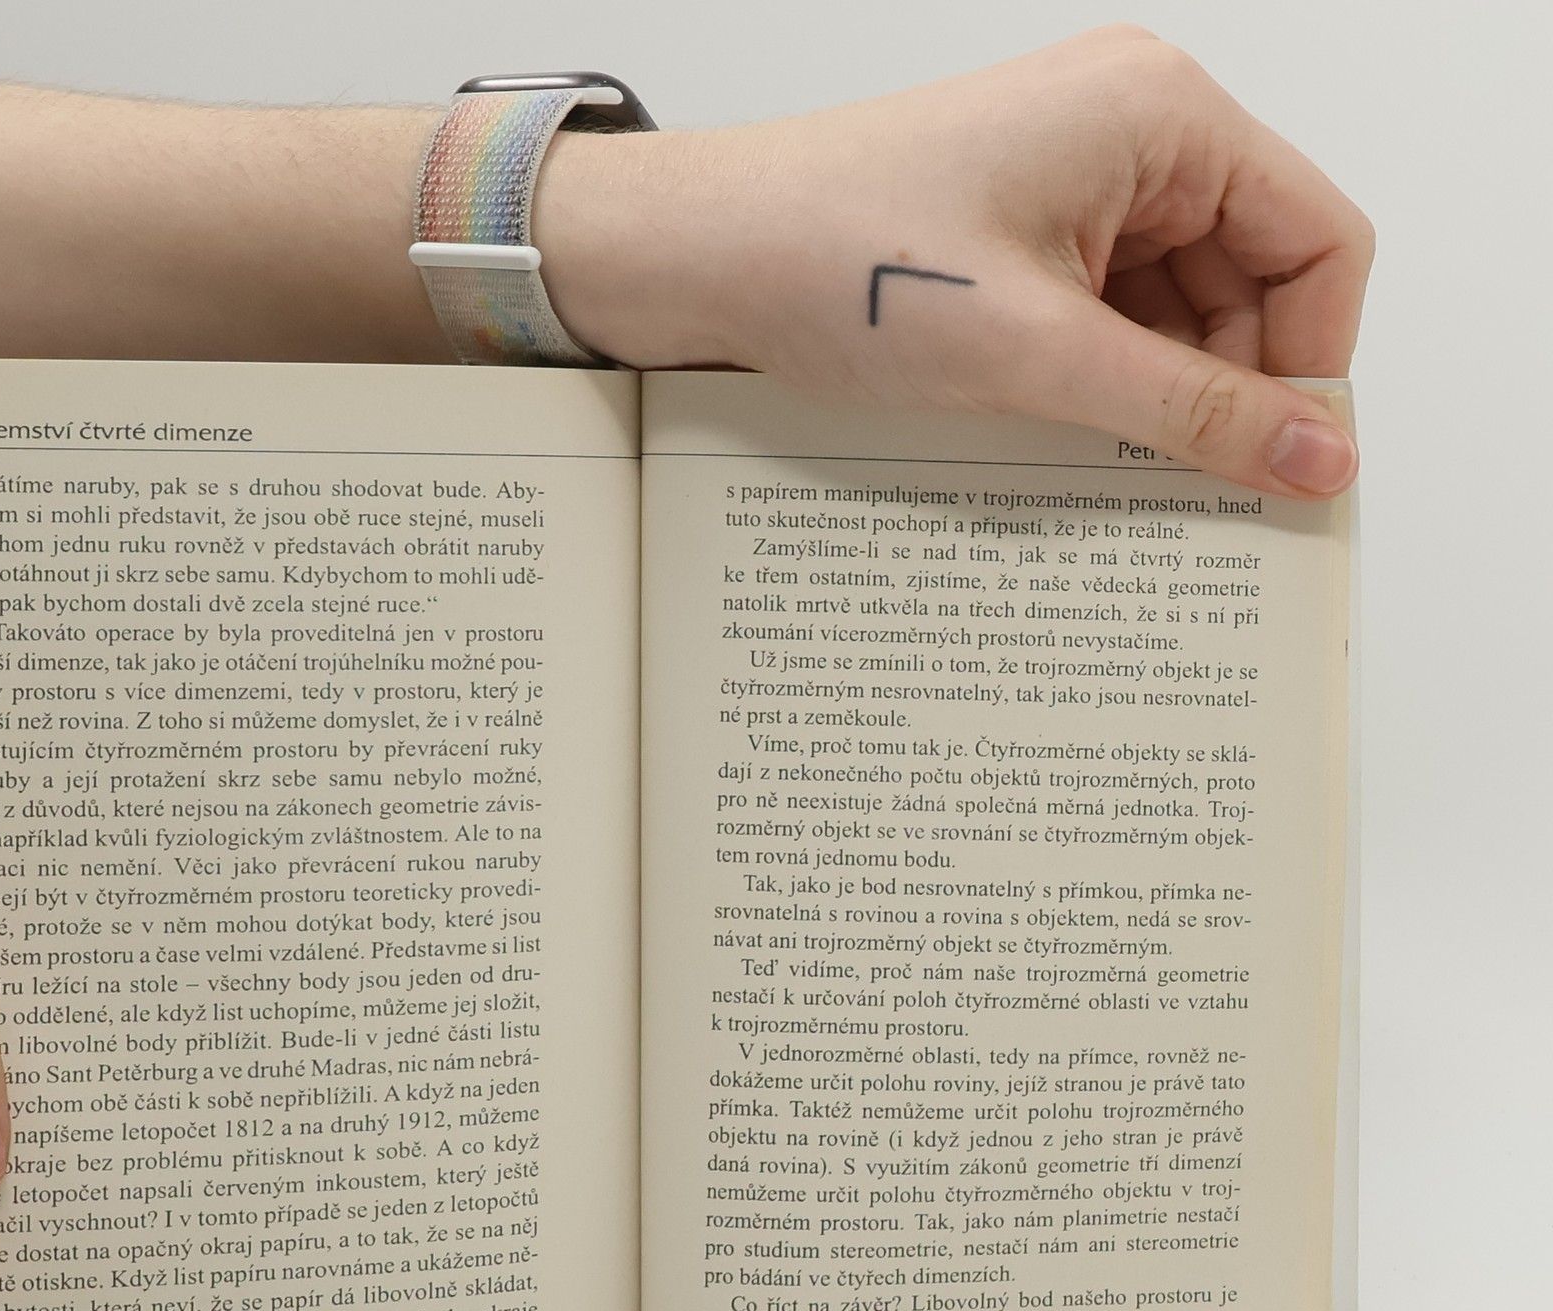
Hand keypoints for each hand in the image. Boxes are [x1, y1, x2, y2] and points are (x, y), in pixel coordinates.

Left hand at [541, 25, 1371, 496]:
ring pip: (1176, 306)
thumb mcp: (1039, 355)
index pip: (1319, 238)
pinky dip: (1101, 378)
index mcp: (1162, 115)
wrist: (699, 257)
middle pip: (1252, 278)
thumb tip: (1317, 457)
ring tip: (1099, 460)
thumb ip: (1189, 412)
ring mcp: (1073, 179)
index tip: (1287, 462)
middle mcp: (1131, 130)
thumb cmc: (840, 262)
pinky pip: (1107, 311)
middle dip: (1225, 384)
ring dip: (1155, 391)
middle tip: (1188, 486)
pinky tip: (1062, 433)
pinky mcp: (1021, 230)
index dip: (1312, 360)